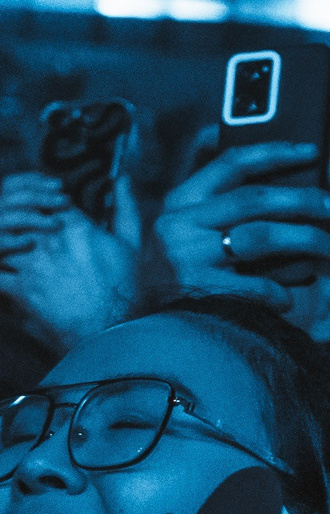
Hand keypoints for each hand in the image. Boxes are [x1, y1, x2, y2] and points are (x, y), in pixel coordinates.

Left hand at [0, 170, 142, 350]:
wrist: (113, 332)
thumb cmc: (125, 290)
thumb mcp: (132, 246)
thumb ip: (126, 208)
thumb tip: (123, 180)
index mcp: (74, 227)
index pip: (42, 196)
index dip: (39, 197)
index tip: (44, 206)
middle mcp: (47, 242)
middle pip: (14, 215)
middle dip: (14, 218)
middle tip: (23, 231)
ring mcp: (30, 265)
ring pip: (1, 241)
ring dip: (4, 242)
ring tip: (12, 250)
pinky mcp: (19, 289)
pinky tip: (4, 271)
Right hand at [152, 144, 329, 310]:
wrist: (136, 328)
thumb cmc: (171, 276)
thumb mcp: (176, 232)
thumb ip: (208, 206)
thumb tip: (254, 171)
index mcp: (179, 203)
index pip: (231, 164)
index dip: (274, 153)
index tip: (311, 151)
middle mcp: (181, 224)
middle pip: (255, 199)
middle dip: (304, 199)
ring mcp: (189, 258)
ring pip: (262, 236)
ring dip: (307, 240)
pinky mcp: (202, 291)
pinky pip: (259, 286)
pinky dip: (281, 291)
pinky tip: (287, 298)